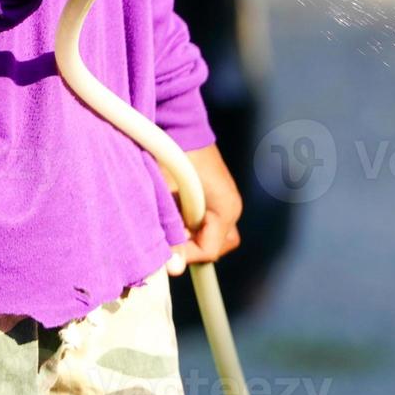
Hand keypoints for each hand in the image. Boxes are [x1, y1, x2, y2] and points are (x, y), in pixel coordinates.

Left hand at [168, 144, 241, 274]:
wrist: (181, 125)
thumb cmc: (174, 159)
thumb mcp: (168, 199)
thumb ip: (172, 234)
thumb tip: (173, 270)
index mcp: (226, 209)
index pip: (210, 250)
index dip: (185, 255)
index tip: (162, 250)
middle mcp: (231, 208)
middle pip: (217, 246)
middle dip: (193, 248)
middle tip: (169, 239)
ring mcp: (226, 200)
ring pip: (212, 235)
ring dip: (190, 236)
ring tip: (168, 224)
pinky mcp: (216, 195)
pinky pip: (206, 220)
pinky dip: (189, 224)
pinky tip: (172, 212)